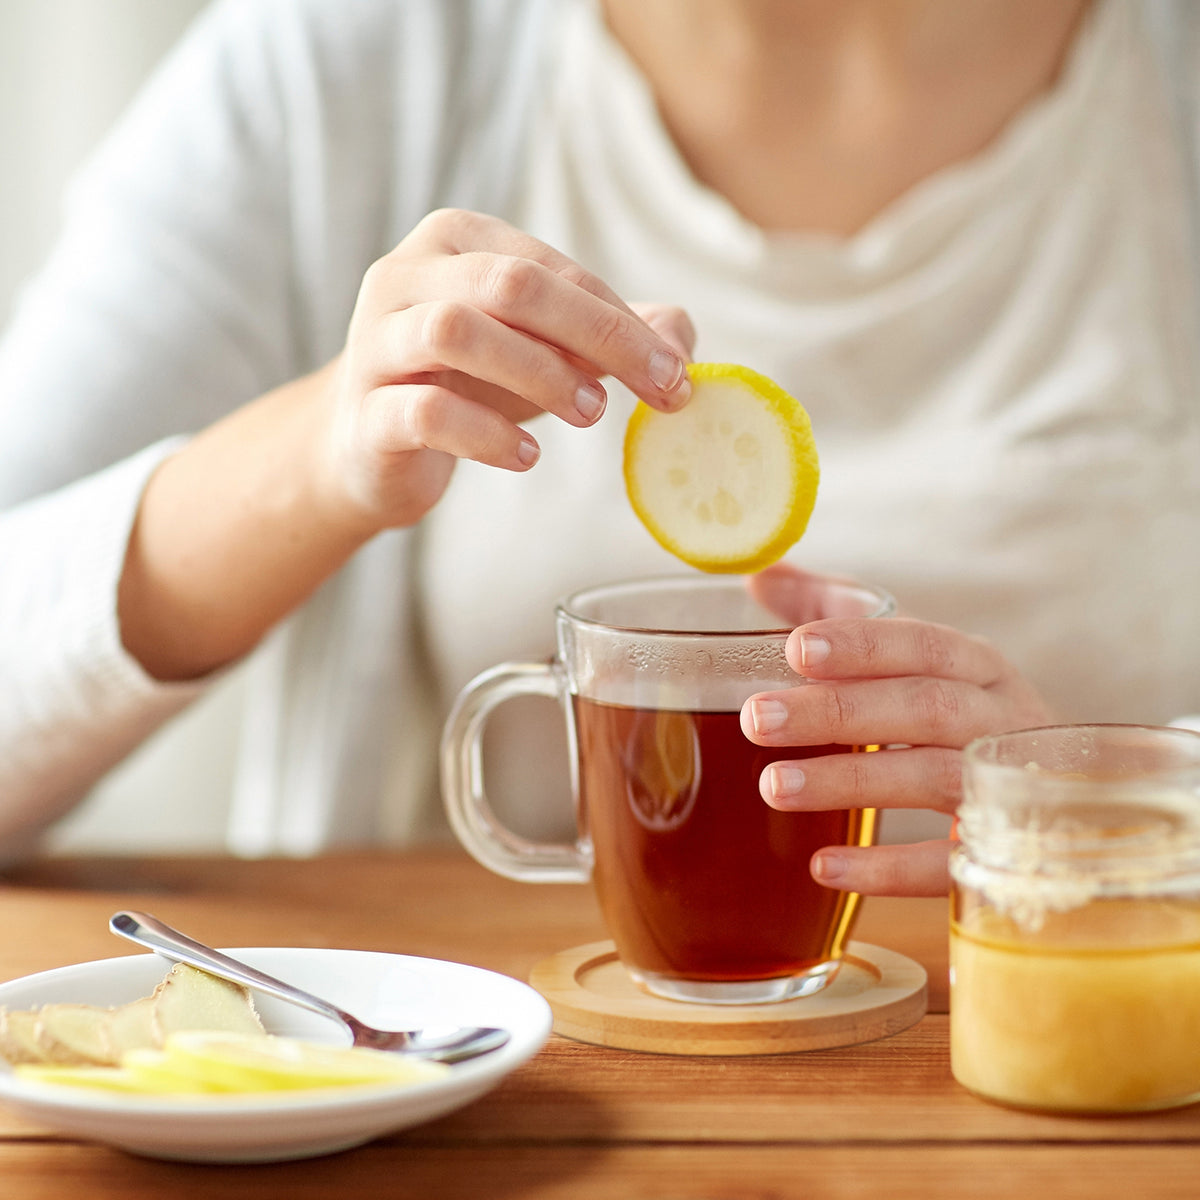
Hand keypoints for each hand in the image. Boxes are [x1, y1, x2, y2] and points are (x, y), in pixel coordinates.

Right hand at [317, 208, 694, 531]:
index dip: (620, 319)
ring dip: (539, 374)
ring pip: (455, 330)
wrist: (369, 448)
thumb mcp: (541, 354)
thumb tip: (682, 337)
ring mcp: (375, 342)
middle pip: (509, 285)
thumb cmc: (465, 388)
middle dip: (596, 336)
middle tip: (654, 389)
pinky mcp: (365, 412)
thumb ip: (608, 339)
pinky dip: (486, 434)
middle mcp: (404, 276)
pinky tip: (527, 458)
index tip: (675, 372)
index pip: (550, 268)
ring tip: (591, 416)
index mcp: (455, 242)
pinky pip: (425, 410)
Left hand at [739, 564, 1054, 895]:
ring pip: (935, 778)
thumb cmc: (955, 709)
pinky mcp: (1000, 854)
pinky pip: (948, 865)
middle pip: (925, 708)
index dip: (862, 646)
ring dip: (851, 782)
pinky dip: (887, 868)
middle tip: (757, 719)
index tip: (796, 648)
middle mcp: (999, 719)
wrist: (1065, 798)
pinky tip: (822, 866)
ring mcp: (1007, 787)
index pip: (923, 644)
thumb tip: (757, 575)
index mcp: (976, 665)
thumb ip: (831, 611)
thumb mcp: (905, 654)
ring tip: (773, 786)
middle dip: (838, 712)